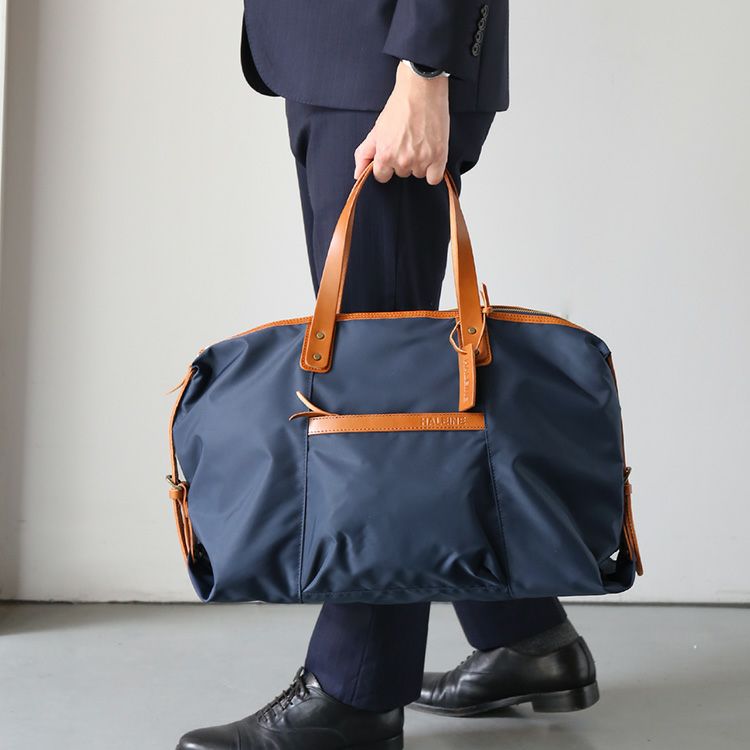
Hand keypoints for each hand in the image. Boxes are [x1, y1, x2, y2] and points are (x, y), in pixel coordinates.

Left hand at [354, 61, 449, 184]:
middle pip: (402, 174)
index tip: (393, 152)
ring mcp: (422, 160)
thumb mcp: (376, 130)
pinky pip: (434, 178)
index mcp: (385, 155)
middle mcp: (403, 161)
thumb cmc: (399, 107)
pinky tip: (431, 154)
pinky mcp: (439, 156)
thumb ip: (364, 154)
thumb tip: (357, 175)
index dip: (387, 165)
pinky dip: (433, 170)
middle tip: (408, 140)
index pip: (382, 176)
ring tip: (420, 141)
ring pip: (418, 173)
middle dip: (403, 161)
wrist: (421, 89)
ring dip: (420, 162)